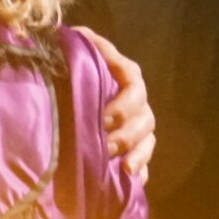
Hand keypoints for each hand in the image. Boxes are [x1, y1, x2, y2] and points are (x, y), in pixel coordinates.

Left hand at [74, 24, 156, 181]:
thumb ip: (83, 40)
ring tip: (123, 168)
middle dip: (128, 134)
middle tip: (108, 145)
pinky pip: (144, 160)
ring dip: (138, 155)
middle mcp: (137, 100)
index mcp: (126, 74)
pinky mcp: (134, 145)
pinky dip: (140, 172)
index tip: (104, 119)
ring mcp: (138, 123)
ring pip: (148, 140)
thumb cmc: (74, 62)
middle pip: (144, 118)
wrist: (69, 84)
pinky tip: (132, 181)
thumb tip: (78, 37)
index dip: (123, 105)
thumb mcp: (78, 45)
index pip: (134, 86)